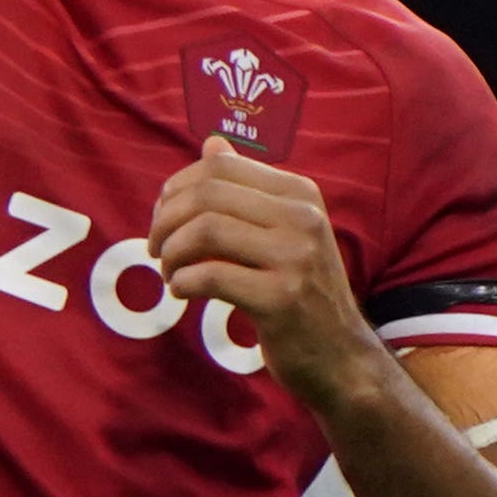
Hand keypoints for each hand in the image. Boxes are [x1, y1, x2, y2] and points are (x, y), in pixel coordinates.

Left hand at [156, 138, 378, 402]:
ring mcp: (295, 257)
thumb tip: (212, 143)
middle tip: (157, 250)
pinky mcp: (282, 298)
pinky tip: (184, 293)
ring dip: (171, 254)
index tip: (163, 219)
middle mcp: (302, 217)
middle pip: (206, 195)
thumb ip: (246, 190)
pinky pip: (210, 276)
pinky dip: (183, 283)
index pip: (219, 167)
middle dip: (165, 222)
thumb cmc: (300, 290)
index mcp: (300, 193)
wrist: (339, 354)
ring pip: (204, 231)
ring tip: (171, 273)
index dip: (175, 191)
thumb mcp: (281, 232)